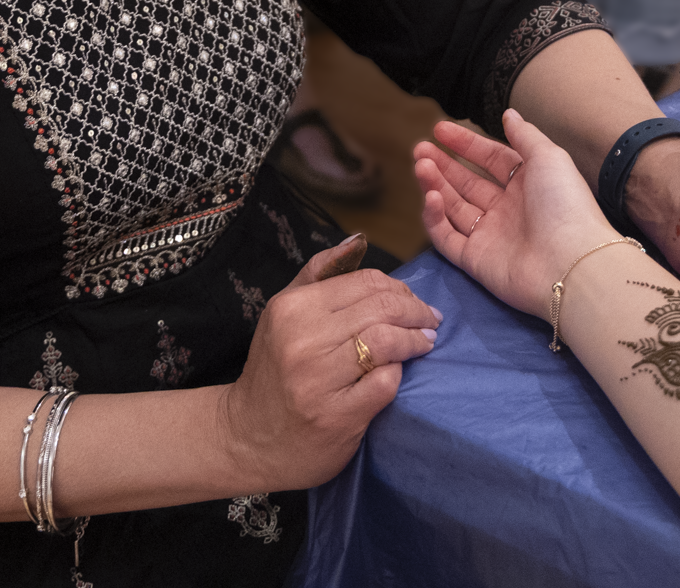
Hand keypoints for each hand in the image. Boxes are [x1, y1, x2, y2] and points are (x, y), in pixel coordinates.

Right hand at [218, 234, 439, 490]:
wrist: (249, 439)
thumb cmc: (274, 370)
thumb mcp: (283, 313)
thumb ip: (319, 273)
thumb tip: (358, 240)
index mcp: (293, 309)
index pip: (365, 282)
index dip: (399, 289)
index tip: (413, 300)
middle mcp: (303, 341)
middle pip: (381, 309)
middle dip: (416, 311)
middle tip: (430, 320)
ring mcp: (319, 381)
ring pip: (386, 343)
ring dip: (415, 340)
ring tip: (425, 342)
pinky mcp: (337, 417)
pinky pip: (385, 384)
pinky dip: (399, 373)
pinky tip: (400, 372)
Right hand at [413, 110, 617, 317]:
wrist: (570, 265)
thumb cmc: (565, 206)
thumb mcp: (549, 157)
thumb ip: (525, 135)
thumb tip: (509, 113)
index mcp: (528, 185)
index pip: (491, 159)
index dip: (466, 144)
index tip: (439, 129)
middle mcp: (508, 210)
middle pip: (467, 183)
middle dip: (443, 164)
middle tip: (420, 148)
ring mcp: (491, 236)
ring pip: (453, 207)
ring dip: (434, 184)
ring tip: (420, 164)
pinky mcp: (475, 260)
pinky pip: (446, 237)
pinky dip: (434, 217)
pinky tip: (430, 196)